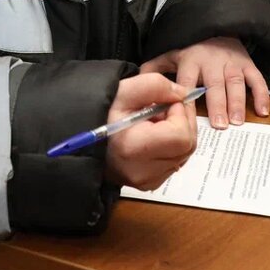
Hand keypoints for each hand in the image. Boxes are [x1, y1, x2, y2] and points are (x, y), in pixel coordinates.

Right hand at [103, 74, 197, 191]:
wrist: (82, 135)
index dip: (180, 114)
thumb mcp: (125, 89)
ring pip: (184, 154)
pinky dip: (171, 147)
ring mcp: (147, 181)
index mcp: (135, 149)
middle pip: (188, 146)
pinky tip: (153, 136)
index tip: (165, 102)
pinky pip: (175, 163)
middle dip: (182, 122)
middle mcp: (142, 172)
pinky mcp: (149, 184)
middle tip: (163, 109)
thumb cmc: (101, 112)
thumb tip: (184, 95)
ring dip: (178, 133)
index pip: (181, 135)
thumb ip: (157, 85)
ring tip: (154, 122)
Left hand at [141, 36, 268, 128]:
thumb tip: (135, 83)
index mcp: (190, 60)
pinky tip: (263, 111)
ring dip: (238, 102)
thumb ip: (154, 68)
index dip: (188, 98)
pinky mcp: (248, 64)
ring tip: (237, 122)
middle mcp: (212, 61)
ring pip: (236, 83)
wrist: (216, 26)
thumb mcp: (171, 54)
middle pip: (215, 85)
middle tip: (220, 125)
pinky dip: (262, 94)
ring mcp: (231, 63)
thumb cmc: (191, 48)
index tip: (187, 115)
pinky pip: (257, 79)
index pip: (187, 81)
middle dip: (217, 104)